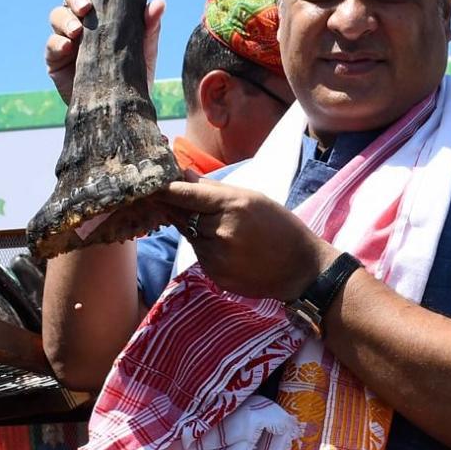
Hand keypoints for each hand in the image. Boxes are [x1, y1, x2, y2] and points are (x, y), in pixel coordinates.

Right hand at [44, 0, 165, 103]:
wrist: (123, 108)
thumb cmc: (133, 75)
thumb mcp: (145, 51)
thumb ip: (150, 27)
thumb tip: (159, 2)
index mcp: (101, 12)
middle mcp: (81, 21)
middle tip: (86, 7)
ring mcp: (66, 38)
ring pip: (57, 16)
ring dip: (66, 19)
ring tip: (78, 31)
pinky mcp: (55, 60)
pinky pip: (51, 45)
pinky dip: (57, 42)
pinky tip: (68, 46)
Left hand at [157, 180, 335, 300]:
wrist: (301, 269)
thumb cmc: (280, 228)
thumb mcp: (254, 198)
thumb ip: (215, 189)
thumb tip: (185, 175)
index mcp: (233, 206)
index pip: (186, 195)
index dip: (165, 189)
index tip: (149, 184)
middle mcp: (221, 231)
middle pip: (183, 215)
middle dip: (177, 207)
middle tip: (169, 199)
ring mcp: (216, 256)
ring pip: (189, 236)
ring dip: (194, 229)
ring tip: (223, 229)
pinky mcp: (215, 274)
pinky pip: (200, 254)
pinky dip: (205, 248)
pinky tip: (228, 248)